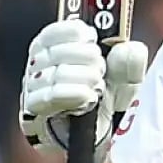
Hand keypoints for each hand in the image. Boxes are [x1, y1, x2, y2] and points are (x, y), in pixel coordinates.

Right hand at [19, 20, 147, 162]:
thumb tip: (129, 48)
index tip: (94, 40)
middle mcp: (36, 63)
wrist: (96, 132)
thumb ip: (131, 60)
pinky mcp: (33, 109)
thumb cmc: (105, 95)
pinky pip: (52, 95)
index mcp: (52, 46)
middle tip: (101, 70)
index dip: (77, 33)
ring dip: (86, 78)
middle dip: (89, 59)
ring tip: (97, 86)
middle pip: (59, 51)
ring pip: (58, 73)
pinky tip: (88, 98)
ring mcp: (31, 86)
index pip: (54, 31)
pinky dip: (76, 94)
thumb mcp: (124, 76)